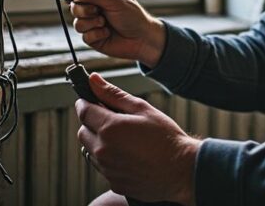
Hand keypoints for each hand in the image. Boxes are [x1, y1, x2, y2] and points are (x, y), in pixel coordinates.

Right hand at [66, 0, 166, 66]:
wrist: (142, 39)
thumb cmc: (133, 17)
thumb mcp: (115, 0)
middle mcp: (97, 8)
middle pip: (75, 6)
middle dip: (83, 9)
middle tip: (97, 11)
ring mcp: (94, 24)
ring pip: (77, 22)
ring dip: (91, 22)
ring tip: (105, 23)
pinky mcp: (94, 39)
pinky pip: (84, 36)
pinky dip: (95, 34)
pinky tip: (107, 33)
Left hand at [76, 73, 198, 204]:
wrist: (181, 170)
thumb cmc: (165, 137)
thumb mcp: (142, 109)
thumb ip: (114, 94)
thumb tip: (93, 80)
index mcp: (109, 128)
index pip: (83, 111)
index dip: (85, 102)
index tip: (90, 100)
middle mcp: (103, 150)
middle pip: (83, 131)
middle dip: (92, 122)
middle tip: (112, 119)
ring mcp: (107, 169)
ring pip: (90, 150)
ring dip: (99, 141)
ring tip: (123, 139)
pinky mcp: (113, 182)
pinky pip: (101, 166)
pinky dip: (108, 158)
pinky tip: (127, 154)